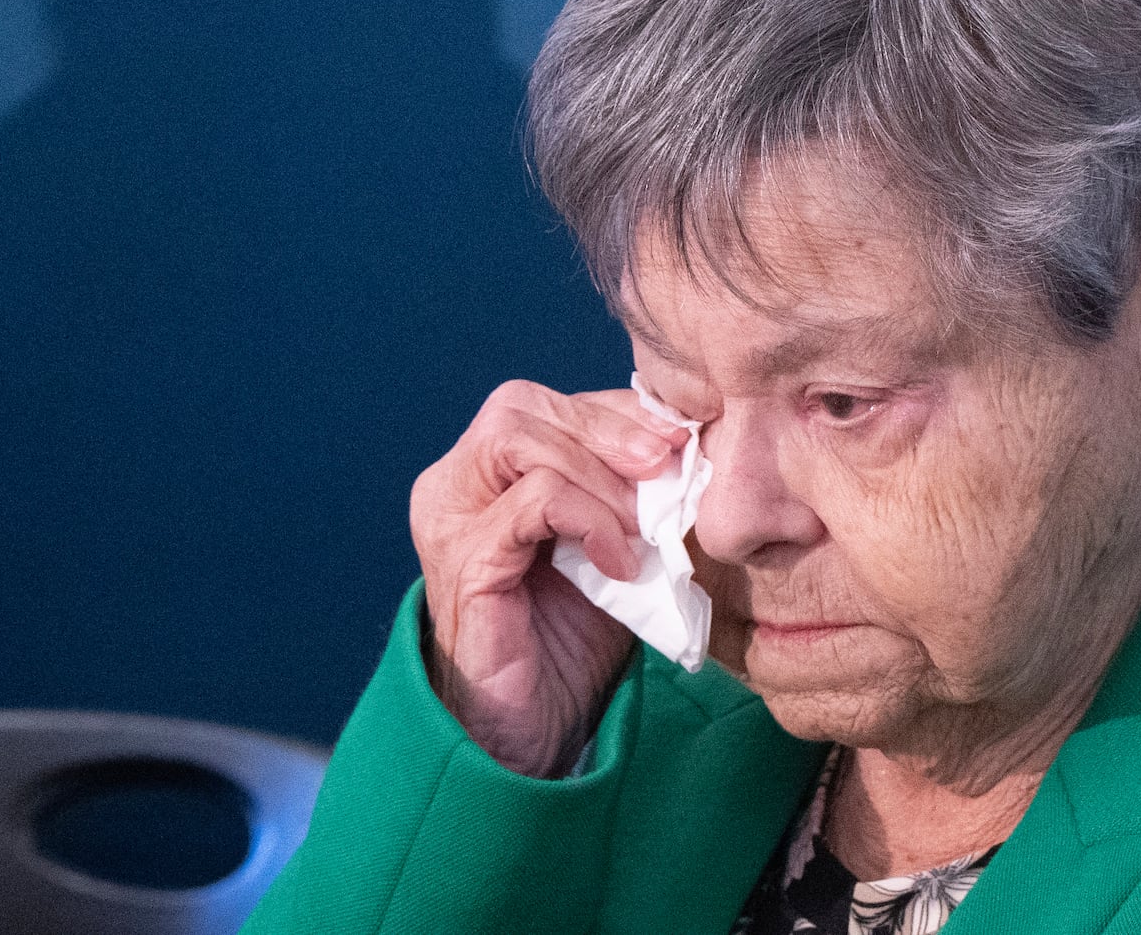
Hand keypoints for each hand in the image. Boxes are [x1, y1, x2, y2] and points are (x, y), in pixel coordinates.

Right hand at [410, 379, 686, 776]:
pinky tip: (620, 562)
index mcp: (484, 473)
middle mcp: (453, 485)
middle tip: (667, 465)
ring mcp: (449, 520)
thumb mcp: (613, 546)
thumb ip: (633, 492)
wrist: (533, 734)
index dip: (618, 413)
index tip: (680, 440)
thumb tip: (691, 442)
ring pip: (519, 437)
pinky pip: (530, 501)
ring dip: (599, 473)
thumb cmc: (570, 639)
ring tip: (644, 523)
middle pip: (522, 405)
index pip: (549, 406)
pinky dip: (589, 519)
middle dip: (607, 428)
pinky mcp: (464, 562)